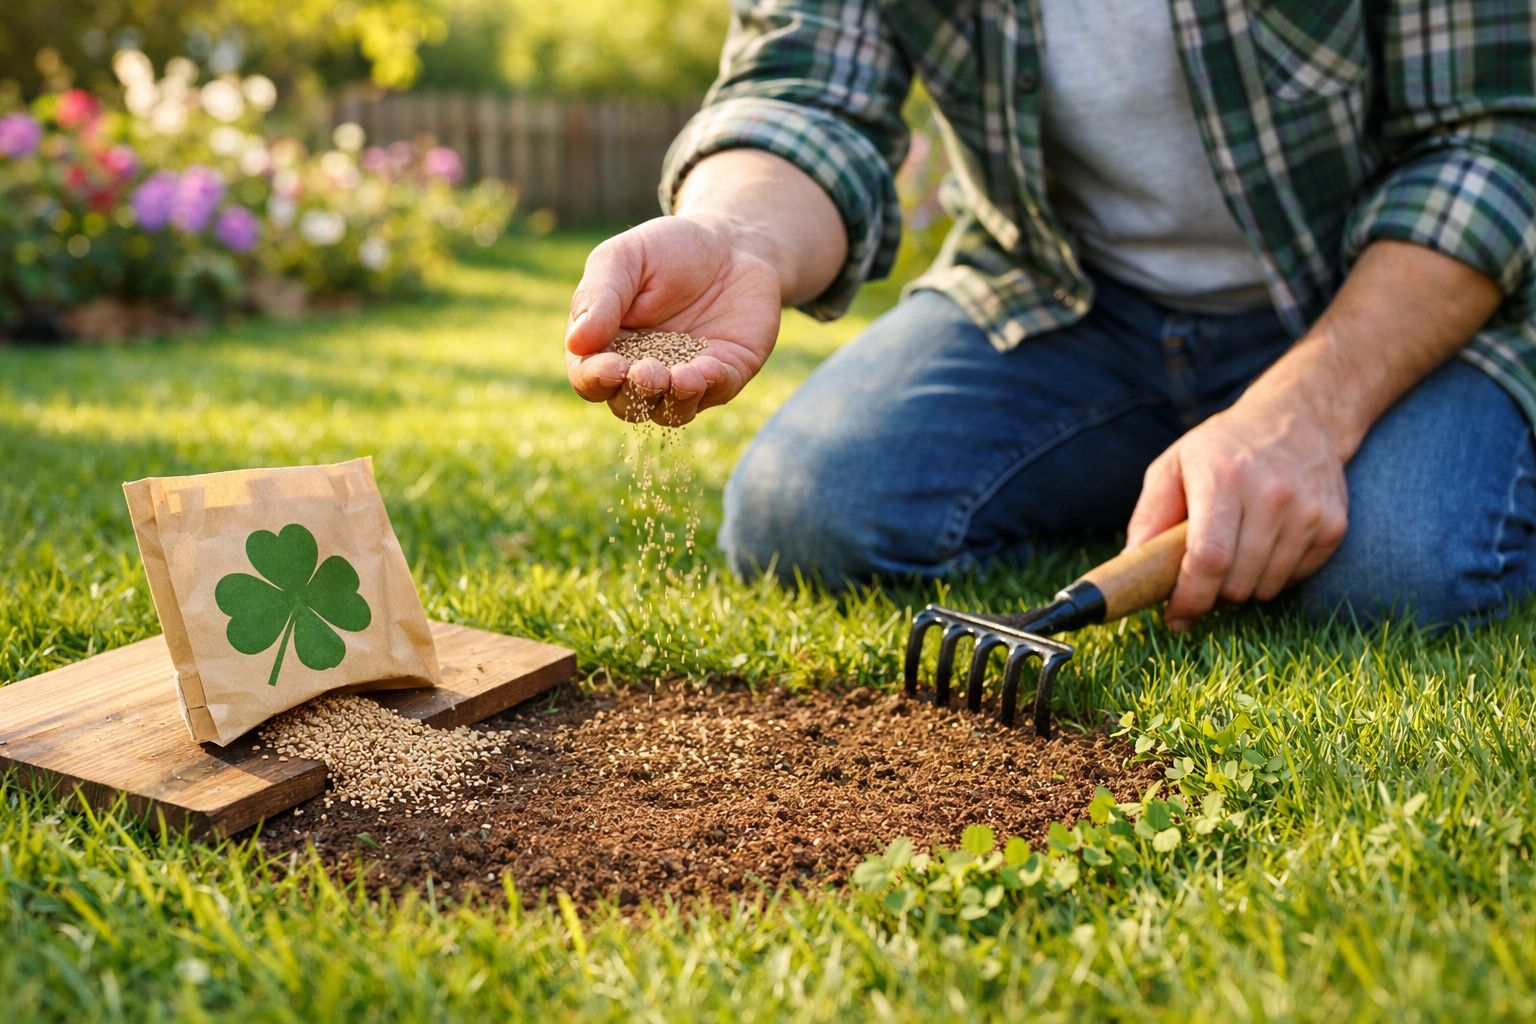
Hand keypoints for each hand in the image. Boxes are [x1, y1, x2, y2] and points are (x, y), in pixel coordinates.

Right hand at [565, 215, 783, 425]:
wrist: (732, 241)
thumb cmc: (668, 249)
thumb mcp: (625, 258)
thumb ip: (599, 296)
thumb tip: (576, 342)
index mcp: (607, 344)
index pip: (589, 377)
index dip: (596, 379)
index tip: (612, 367)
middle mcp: (642, 368)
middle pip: (627, 404)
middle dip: (636, 394)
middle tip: (648, 372)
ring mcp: (684, 377)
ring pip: (671, 411)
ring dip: (673, 401)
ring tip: (680, 378)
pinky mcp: (725, 374)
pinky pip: (716, 393)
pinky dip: (711, 386)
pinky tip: (709, 368)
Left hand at [1124, 384, 1350, 630]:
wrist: (1297, 419)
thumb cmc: (1222, 449)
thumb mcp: (1173, 466)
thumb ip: (1149, 515)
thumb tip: (1134, 564)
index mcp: (1225, 480)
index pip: (1210, 558)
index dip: (1191, 597)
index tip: (1176, 615)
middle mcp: (1272, 496)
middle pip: (1237, 581)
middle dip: (1212, 595)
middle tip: (1200, 580)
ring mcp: (1308, 512)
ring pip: (1267, 587)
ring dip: (1242, 587)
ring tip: (1232, 557)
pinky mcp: (1333, 526)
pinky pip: (1295, 578)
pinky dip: (1273, 576)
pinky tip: (1263, 545)